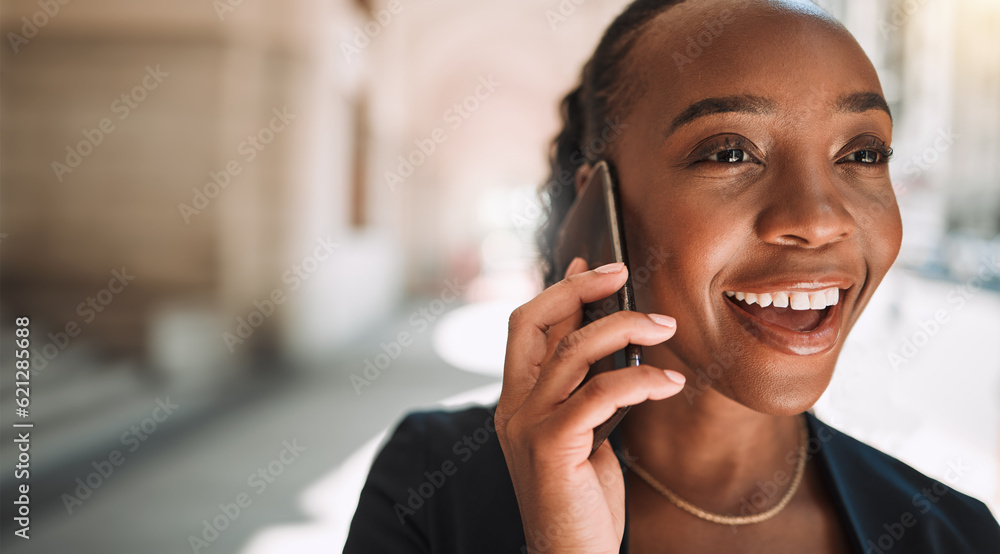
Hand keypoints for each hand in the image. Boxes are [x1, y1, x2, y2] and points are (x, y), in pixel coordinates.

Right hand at [495, 258, 685, 552]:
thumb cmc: (583, 504)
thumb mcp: (583, 436)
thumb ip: (586, 392)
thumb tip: (611, 345)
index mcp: (516, 402)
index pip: (525, 326)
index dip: (559, 289)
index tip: (592, 265)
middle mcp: (513, 407)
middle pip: (534, 320)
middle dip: (578, 287)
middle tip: (623, 271)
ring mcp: (527, 425)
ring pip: (574, 349)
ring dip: (626, 327)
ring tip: (667, 327)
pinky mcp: (552, 447)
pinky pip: (600, 392)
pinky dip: (641, 379)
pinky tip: (669, 381)